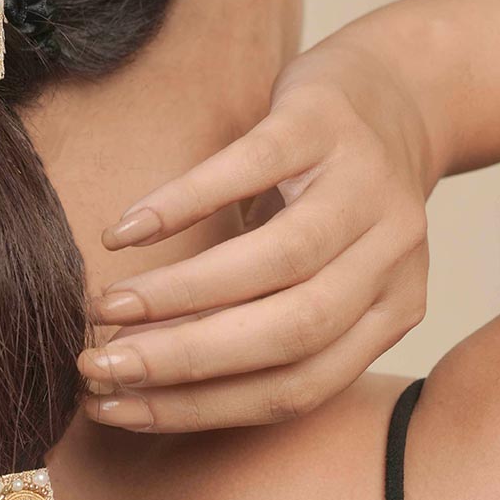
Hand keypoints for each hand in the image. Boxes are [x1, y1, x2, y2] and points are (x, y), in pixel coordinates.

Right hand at [78, 15, 436, 431]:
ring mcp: (364, 185)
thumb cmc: (338, 198)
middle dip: (183, 362)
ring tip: (106, 306)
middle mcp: (390, 257)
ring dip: (178, 294)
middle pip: (290, 334)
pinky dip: (182, 205)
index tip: (119, 410)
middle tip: (99, 367)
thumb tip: (146, 376)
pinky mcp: (325, 121)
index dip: (201, 408)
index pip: (298, 388)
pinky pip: (251, 168)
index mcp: (389, 311)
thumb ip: (263, 323)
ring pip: (276, 260)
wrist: (400, 89)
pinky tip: (127, 232)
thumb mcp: (324, 273)